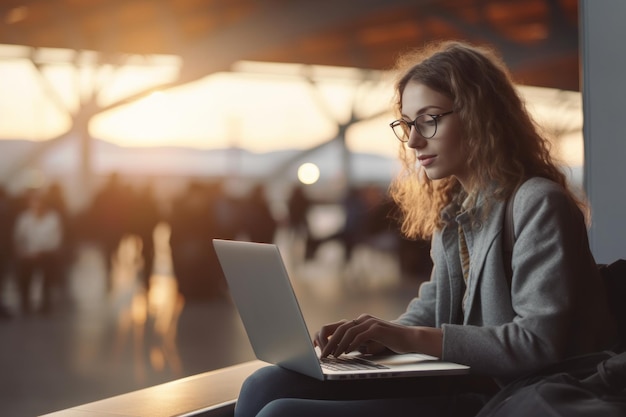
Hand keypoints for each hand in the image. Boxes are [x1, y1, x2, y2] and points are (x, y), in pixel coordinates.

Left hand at [313, 314, 442, 357]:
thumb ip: (358, 341)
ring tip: (333, 356)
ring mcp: (370, 322)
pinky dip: (351, 344)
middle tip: (323, 355)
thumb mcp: (371, 340)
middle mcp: (364, 319)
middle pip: (340, 328)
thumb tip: (342, 349)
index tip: (320, 347)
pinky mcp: (377, 329)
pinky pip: (360, 336)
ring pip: (348, 332)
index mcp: (361, 320)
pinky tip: (347, 352)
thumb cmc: (391, 341)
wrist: (410, 338)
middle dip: (329, 342)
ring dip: (338, 345)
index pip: (340, 326)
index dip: (328, 336)